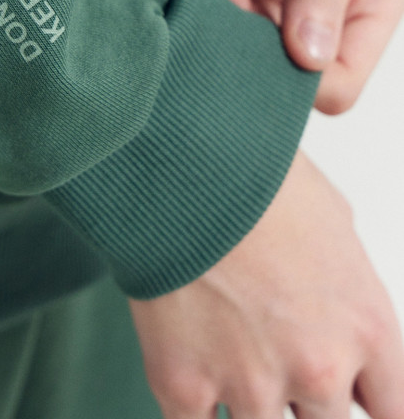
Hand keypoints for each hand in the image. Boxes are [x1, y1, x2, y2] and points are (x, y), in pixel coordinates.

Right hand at [129, 150, 403, 418]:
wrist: (176, 164)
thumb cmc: (251, 172)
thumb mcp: (332, 213)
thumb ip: (347, 273)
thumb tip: (338, 291)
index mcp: (365, 325)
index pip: (394, 411)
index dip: (365, 398)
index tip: (346, 391)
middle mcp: (318, 367)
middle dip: (304, 391)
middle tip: (275, 348)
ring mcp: (251, 383)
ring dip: (249, 396)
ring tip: (228, 348)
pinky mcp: (183, 385)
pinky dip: (196, 408)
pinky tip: (192, 378)